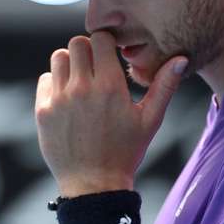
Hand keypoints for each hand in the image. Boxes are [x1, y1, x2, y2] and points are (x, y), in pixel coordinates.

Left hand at [35, 31, 187, 196]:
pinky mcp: (43, 111)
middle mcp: (82, 88)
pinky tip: (68, 100)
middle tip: (95, 67)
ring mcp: (59, 99)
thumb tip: (180, 58)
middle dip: (87, 51)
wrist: (94, 185)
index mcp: (110, 86)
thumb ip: (165, 85)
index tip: (109, 54)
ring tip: (81, 82)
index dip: (106, 43)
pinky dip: (55, 85)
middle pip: (77, 43)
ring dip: (70, 65)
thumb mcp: (150, 120)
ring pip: (59, 58)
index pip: (100, 38)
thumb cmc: (126, 151)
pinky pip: (46, 80)